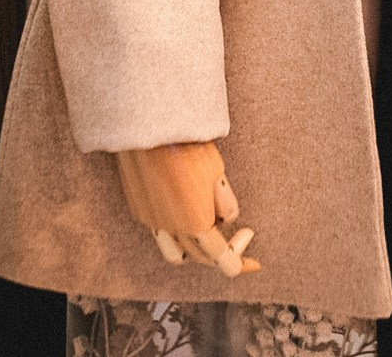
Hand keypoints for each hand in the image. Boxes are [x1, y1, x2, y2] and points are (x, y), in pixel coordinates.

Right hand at [116, 141, 260, 277]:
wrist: (150, 130)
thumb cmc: (187, 146)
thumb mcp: (217, 172)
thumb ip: (224, 202)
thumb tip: (227, 219)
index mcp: (196, 225)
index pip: (222, 259)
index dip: (240, 261)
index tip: (251, 249)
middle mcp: (172, 230)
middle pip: (201, 257)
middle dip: (222, 252)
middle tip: (239, 236)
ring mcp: (152, 222)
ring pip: (176, 253)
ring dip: (195, 250)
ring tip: (208, 233)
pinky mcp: (140, 210)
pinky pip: (160, 234)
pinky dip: (176, 232)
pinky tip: (184, 211)